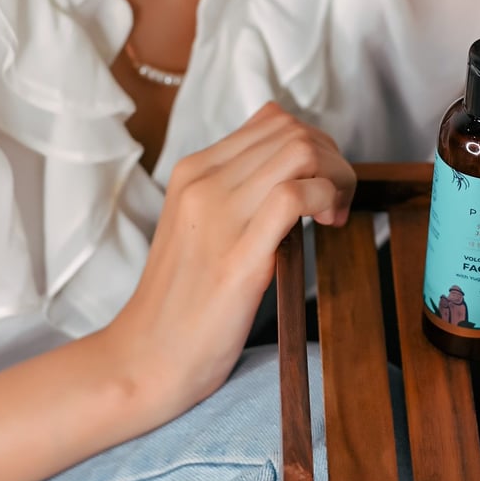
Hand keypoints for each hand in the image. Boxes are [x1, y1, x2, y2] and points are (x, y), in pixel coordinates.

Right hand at [104, 102, 355, 419]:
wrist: (143, 359)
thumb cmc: (183, 298)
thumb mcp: (201, 224)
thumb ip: (237, 189)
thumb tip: (293, 170)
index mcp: (194, 170)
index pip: (273, 121)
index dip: (313, 144)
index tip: (321, 183)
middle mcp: (203, 182)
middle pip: (292, 131)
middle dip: (332, 158)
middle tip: (336, 202)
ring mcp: (218, 216)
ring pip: (299, 151)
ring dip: (335, 176)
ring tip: (333, 215)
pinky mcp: (238, 257)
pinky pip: (292, 197)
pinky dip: (324, 198)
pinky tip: (326, 224)